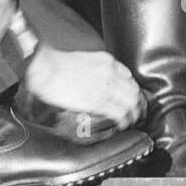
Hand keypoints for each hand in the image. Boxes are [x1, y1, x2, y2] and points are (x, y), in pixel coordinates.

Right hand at [23, 46, 145, 131]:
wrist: (46, 70)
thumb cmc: (56, 66)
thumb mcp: (82, 60)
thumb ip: (95, 70)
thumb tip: (97, 83)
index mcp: (107, 61)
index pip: (129, 76)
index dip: (132, 89)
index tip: (132, 97)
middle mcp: (111, 73)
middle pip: (134, 90)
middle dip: (138, 103)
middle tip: (138, 112)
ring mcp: (106, 87)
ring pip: (131, 102)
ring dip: (134, 113)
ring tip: (133, 121)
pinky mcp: (99, 101)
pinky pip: (119, 112)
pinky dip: (124, 120)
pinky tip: (123, 124)